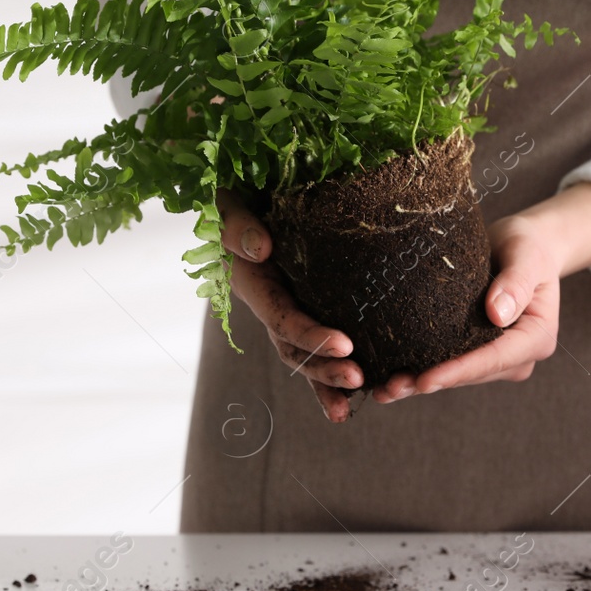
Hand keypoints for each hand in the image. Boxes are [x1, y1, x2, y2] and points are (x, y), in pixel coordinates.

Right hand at [217, 190, 363, 422]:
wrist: (248, 192)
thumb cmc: (237, 195)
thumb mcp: (228, 203)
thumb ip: (238, 225)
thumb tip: (262, 249)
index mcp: (254, 285)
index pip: (282, 318)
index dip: (311, 335)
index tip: (345, 344)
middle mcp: (271, 304)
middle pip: (295, 348)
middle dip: (325, 368)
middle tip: (359, 378)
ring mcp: (289, 307)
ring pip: (307, 355)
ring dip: (330, 381)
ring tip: (361, 398)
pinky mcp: (307, 303)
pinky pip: (321, 341)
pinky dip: (336, 367)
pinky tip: (362, 390)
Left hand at [368, 182, 590, 401]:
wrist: (524, 247)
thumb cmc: (527, 246)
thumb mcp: (526, 255)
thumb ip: (515, 282)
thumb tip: (497, 314)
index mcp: (536, 338)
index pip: (493, 359)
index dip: (457, 371)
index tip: (425, 379)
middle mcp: (518, 356)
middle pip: (470, 375)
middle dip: (431, 383)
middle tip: (388, 389)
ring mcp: (498, 359)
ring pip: (456, 376)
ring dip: (419, 384)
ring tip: (382, 390)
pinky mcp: (477, 352)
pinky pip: (448, 364)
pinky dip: (419, 372)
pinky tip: (386, 381)